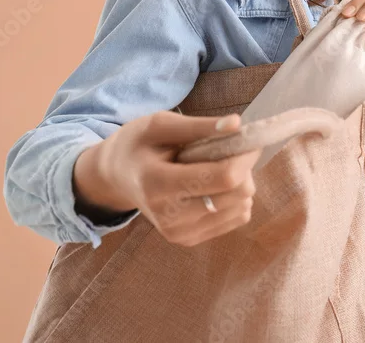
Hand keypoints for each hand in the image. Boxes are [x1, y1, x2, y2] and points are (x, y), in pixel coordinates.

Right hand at [73, 111, 261, 246]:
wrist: (116, 177)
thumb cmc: (138, 145)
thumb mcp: (160, 124)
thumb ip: (199, 126)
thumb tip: (237, 124)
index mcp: (158, 183)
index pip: (223, 177)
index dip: (245, 157)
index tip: (248, 140)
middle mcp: (168, 216)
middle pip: (238, 194)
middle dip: (244, 168)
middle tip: (228, 152)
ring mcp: (178, 233)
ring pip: (242, 207)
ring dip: (241, 183)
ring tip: (215, 169)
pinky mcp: (188, 240)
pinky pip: (237, 218)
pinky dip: (235, 199)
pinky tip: (215, 186)